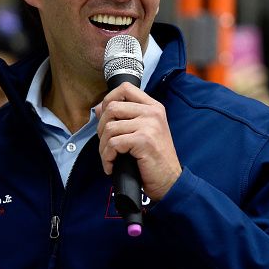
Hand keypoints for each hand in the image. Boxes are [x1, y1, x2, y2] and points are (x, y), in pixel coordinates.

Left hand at [96, 82, 181, 201]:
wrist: (169, 180)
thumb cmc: (154, 158)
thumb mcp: (143, 131)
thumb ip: (124, 117)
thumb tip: (99, 108)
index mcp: (153, 107)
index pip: (125, 88)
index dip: (108, 99)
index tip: (104, 116)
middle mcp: (152, 112)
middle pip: (112, 108)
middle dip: (101, 128)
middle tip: (106, 144)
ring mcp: (149, 125)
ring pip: (110, 128)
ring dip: (103, 147)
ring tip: (109, 158)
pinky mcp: (143, 140)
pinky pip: (113, 144)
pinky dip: (107, 157)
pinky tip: (112, 166)